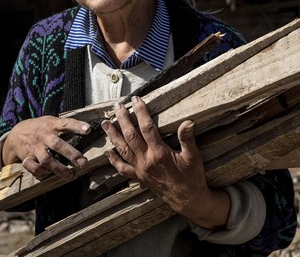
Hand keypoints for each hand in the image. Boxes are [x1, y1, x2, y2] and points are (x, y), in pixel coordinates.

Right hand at [2, 116, 90, 180]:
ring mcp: (35, 147)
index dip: (77, 126)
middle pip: (57, 145)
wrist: (16, 134)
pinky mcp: (27, 157)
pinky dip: (41, 172)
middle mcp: (44, 136)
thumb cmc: (40, 128)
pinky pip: (33, 167)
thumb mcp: (51, 121)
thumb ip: (65, 125)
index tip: (89, 129)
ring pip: (47, 160)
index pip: (65, 124)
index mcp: (51, 125)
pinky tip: (48, 174)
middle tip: (83, 162)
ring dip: (60, 169)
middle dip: (71, 154)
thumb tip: (88, 129)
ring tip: (72, 175)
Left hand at [102, 96, 229, 229]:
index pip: (147, 128)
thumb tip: (188, 122)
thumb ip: (187, 139)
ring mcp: (140, 170)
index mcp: (159, 153)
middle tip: (117, 106)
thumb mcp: (194, 157)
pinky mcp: (139, 178)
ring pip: (123, 150)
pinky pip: (123, 168)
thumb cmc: (192, 177)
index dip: (141, 112)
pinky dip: (114, 160)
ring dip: (113, 136)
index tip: (136, 99)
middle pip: (130, 136)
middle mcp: (146, 161)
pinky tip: (107, 152)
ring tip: (105, 123)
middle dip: (122, 119)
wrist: (188, 200)